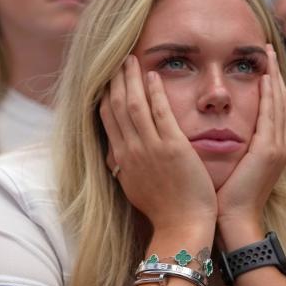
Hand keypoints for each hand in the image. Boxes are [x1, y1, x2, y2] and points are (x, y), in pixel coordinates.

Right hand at [100, 55, 216, 234]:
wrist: (180, 226)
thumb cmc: (163, 210)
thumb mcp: (134, 187)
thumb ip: (125, 167)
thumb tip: (115, 156)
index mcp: (122, 159)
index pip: (107, 119)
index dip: (105, 95)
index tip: (107, 79)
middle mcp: (130, 151)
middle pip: (116, 107)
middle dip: (115, 81)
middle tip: (116, 59)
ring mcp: (150, 148)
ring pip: (133, 106)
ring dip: (131, 79)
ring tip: (131, 59)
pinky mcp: (172, 148)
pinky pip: (159, 114)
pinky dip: (154, 93)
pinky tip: (153, 76)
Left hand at [216, 45, 285, 233]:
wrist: (231, 221)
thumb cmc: (219, 199)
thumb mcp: (223, 167)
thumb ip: (222, 147)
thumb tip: (201, 133)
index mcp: (266, 148)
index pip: (269, 108)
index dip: (267, 85)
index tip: (259, 65)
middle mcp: (276, 144)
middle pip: (279, 100)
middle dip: (274, 73)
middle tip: (268, 50)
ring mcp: (276, 147)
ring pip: (279, 103)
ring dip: (274, 77)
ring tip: (268, 55)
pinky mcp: (269, 151)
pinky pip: (272, 115)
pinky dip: (270, 95)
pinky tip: (266, 77)